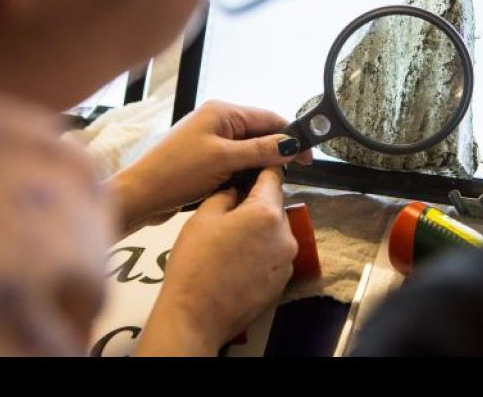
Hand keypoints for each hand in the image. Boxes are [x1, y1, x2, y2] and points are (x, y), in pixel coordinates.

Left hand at [109, 100, 311, 234]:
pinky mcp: (205, 157)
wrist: (140, 195)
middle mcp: (218, 120)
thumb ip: (261, 150)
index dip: (291, 136)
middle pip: (260, 132)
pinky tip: (251, 185)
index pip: (269, 118)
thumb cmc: (178, 173)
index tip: (308, 158)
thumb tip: (292, 144)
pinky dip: (246, 171)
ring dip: (261, 164)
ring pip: (249, 148)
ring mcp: (210, 138)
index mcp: (223, 111)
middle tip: (292, 175)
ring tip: (272, 182)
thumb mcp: (224, 159)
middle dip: (277, 152)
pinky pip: (236, 160)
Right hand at [135, 167, 297, 355]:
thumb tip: (236, 191)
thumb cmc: (195, 264)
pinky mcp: (283, 281)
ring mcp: (287, 261)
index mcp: (266, 213)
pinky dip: (262, 252)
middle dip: (257, 205)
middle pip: (275, 207)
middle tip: (231, 211)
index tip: (255, 165)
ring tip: (232, 241)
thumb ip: (225, 196)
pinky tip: (238, 261)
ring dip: (261, 230)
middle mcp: (285, 235)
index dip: (262, 169)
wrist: (195, 316)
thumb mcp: (203, 217)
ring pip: (276, 232)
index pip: (273, 177)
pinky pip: (275, 255)